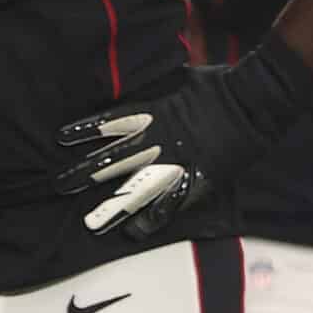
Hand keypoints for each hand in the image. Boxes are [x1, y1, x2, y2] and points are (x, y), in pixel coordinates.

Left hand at [58, 37, 312, 236]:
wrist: (253, 100)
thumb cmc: (215, 84)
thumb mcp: (174, 78)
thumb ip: (152, 87)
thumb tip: (133, 80)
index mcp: (150, 113)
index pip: (107, 123)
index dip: (84, 130)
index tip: (59, 138)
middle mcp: (157, 140)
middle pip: (113, 160)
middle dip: (84, 174)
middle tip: (59, 186)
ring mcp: (177, 163)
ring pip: (136, 189)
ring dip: (113, 207)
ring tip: (91, 225)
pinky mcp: (198, 178)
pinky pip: (171, 204)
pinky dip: (154, 219)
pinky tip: (135, 233)